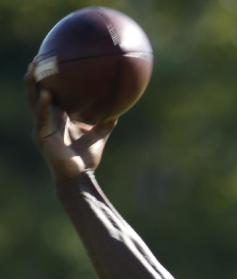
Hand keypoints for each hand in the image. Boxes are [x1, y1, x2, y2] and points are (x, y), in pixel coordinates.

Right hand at [25, 60, 115, 181]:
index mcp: (56, 118)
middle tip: (37, 59)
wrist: (80, 176)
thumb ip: (106, 123)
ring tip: (34, 70)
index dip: (46, 79)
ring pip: (33, 101)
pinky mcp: (41, 136)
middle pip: (36, 93)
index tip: (49, 62)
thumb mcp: (98, 136)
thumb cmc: (87, 159)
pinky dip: (43, 106)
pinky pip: (41, 117)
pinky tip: (46, 94)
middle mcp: (46, 120)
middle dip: (34, 76)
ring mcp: (42, 127)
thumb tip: (119, 110)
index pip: (48, 93)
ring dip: (32, 85)